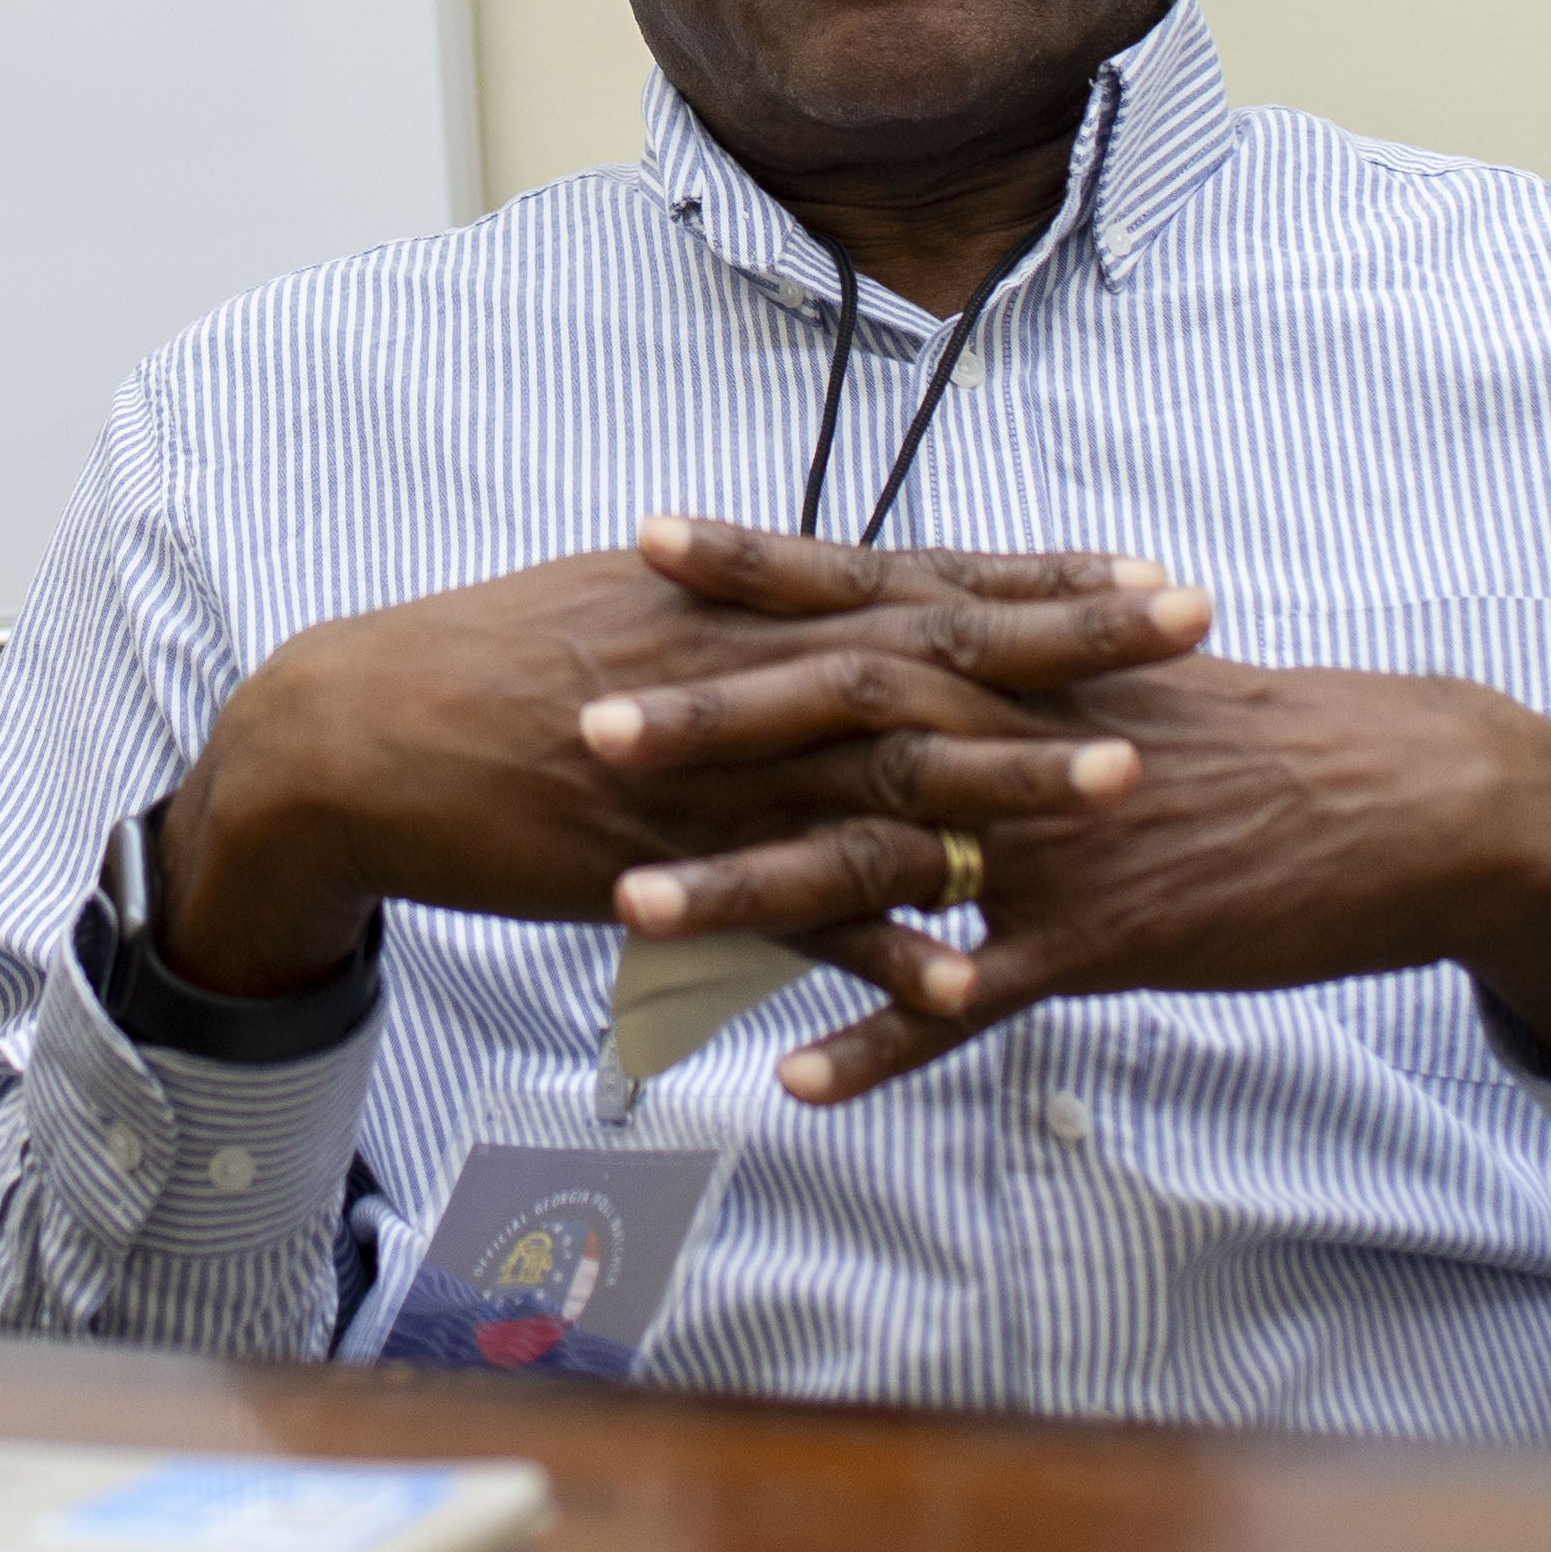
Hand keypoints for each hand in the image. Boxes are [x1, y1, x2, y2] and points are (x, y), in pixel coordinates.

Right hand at [154, 532, 1205, 995]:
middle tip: (1194, 627)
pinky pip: (791, 920)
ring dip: (1009, 781)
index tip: (1146, 569)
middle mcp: (739, 676)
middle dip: (1067, 642)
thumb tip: (824, 601)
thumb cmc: (484, 663)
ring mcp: (706, 776)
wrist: (356, 736)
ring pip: (881, 776)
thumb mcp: (619, 606)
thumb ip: (735, 611)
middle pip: (930, 654)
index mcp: (735, 608)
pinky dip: (878, 952)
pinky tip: (966, 982)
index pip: (916, 583)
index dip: (1037, 578)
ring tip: (1130, 784)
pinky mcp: (664, 870)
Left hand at [594, 520, 1550, 1100]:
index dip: (754, 570)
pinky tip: (794, 1082)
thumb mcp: (1133, 670)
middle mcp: (1026, 733)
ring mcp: (1058, 839)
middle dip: (708, 722)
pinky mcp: (1104, 940)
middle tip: (581, 728)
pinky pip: (973, 1001)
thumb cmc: (1266, 733)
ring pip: (880, 867)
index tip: (638, 539)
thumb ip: (1024, 654)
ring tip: (632, 916)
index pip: (867, 595)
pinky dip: (887, 1043)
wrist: (1415, 802)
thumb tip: (937, 622)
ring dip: (752, 891)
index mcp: (1027, 659)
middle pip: (842, 717)